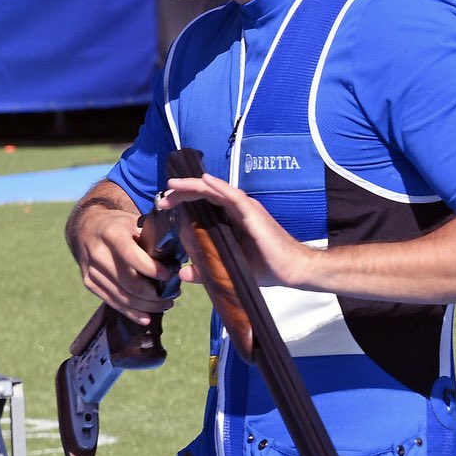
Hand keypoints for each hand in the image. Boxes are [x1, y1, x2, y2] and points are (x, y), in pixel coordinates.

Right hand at [73, 205, 177, 324]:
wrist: (87, 228)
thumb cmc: (118, 225)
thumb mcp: (133, 222)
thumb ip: (152, 238)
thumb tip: (177, 258)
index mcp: (111, 233)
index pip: (130, 255)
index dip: (150, 268)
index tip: (168, 275)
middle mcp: (98, 252)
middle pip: (128, 282)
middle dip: (153, 294)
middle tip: (172, 295)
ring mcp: (91, 269)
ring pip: (122, 296)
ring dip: (146, 305)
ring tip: (165, 304)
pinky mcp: (89, 282)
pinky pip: (112, 302)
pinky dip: (131, 312)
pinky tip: (146, 317)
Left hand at [159, 172, 314, 290]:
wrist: (292, 270)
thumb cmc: (264, 266)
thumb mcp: (227, 267)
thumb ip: (206, 270)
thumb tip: (183, 273)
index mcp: (229, 218)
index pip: (202, 202)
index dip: (183, 200)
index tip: (164, 206)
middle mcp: (236, 209)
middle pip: (205, 192)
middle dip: (182, 192)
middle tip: (163, 196)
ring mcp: (246, 209)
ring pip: (216, 190)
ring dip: (194, 185)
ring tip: (174, 184)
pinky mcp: (254, 214)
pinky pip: (234, 196)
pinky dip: (219, 187)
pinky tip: (205, 182)